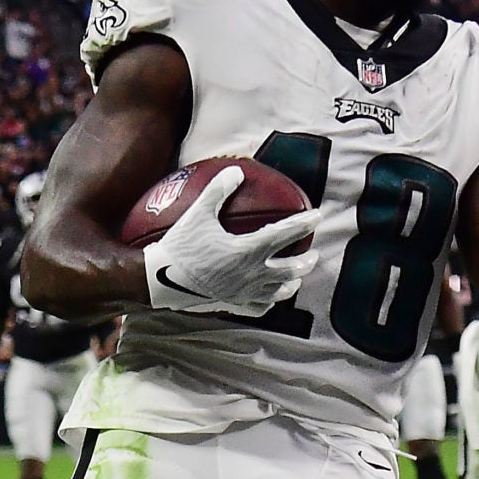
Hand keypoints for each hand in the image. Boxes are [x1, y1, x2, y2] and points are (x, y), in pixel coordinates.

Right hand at [142, 164, 315, 315]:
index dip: (303, 223)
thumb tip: (236, 170)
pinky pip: (259, 308)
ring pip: (279, 292)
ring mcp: (244, 293)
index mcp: (248, 250)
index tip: (317, 215)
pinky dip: (269, 303)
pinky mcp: (233, 305)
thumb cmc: (181, 246)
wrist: (161, 282)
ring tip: (297, 278)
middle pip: (291, 269)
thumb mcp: (198, 214)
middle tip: (313, 254)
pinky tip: (270, 299)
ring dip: (292, 283)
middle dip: (306, 261)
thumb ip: (219, 191)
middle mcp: (252, 274)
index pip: (285, 234)